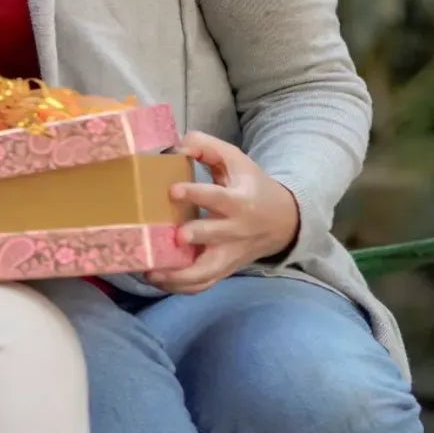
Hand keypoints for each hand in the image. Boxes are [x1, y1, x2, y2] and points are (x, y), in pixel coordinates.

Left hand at [146, 132, 302, 293]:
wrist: (282, 221)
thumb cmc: (251, 186)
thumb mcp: (235, 160)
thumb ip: (206, 146)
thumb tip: (175, 145)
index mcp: (239, 201)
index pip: (218, 198)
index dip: (196, 194)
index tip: (173, 190)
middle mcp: (236, 231)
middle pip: (215, 237)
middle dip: (195, 237)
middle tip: (173, 236)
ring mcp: (230, 255)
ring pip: (207, 272)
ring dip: (179, 275)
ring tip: (151, 271)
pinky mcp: (224, 270)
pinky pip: (203, 285)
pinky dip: (181, 287)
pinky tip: (158, 280)